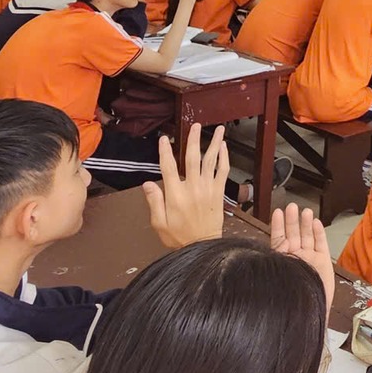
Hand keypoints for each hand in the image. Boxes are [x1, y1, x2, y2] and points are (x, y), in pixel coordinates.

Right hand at [145, 124, 229, 247]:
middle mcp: (193, 188)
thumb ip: (154, 202)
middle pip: (193, 159)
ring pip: (211, 161)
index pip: (168, 168)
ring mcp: (208, 189)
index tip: (163, 139)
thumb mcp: (159, 223)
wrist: (203, 247)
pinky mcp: (219, 193)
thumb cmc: (179, 237)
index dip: (165, 152)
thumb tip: (147, 184)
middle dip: (193, 140)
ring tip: (218, 129)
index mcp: (175, 195)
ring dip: (214, 143)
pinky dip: (224, 158)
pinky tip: (224, 147)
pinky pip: (223, 171)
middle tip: (196, 125)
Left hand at [271, 203, 336, 313]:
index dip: (278, 226)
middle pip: (293, 235)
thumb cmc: (288, 297)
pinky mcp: (323, 262)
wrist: (308, 312)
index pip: (278, 239)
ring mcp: (310, 259)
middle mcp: (295, 258)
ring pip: (307, 237)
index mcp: (281, 261)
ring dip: (305, 223)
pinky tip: (316, 222)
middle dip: (292, 220)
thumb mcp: (277, 274)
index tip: (277, 212)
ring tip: (305, 211)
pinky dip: (318, 233)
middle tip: (292, 206)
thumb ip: (278, 259)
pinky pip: (321, 244)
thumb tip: (278, 245)